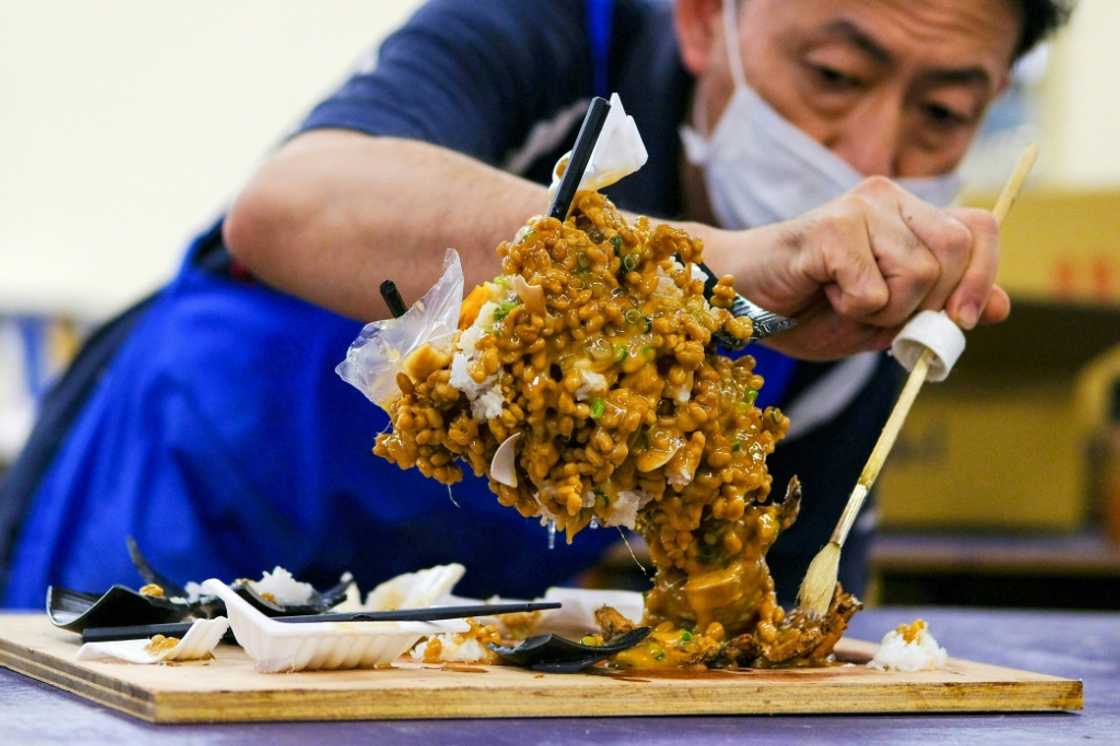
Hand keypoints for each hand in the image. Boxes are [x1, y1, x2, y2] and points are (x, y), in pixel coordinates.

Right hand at [710, 176, 1009, 360]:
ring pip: (919, 276)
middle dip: (928, 304)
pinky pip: (872, 291)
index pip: (980, 228)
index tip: (964, 321)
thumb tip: (1003, 308)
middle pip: (956, 253)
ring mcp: (859, 207)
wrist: (739, 301)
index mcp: (907, 214)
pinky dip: (852, 312)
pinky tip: (821, 294)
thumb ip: (939, 308)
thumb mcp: (886, 317)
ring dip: (884, 312)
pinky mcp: (830, 227)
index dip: (984, 276)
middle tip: (881, 315)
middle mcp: (888, 198)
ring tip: (843, 301)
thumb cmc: (807, 307)